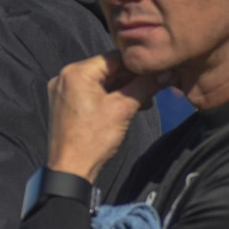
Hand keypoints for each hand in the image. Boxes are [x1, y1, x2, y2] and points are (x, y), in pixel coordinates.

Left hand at [46, 51, 161, 181]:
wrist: (71, 170)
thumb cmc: (94, 139)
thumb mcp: (123, 108)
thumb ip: (145, 86)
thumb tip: (165, 73)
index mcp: (76, 72)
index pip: (114, 57)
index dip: (138, 65)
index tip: (156, 70)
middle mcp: (65, 77)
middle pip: (107, 70)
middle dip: (132, 80)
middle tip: (154, 88)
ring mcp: (63, 92)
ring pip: (101, 83)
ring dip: (123, 90)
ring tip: (145, 100)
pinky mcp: (65, 106)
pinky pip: (92, 94)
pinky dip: (109, 98)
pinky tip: (128, 106)